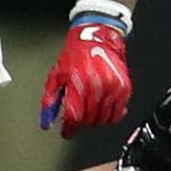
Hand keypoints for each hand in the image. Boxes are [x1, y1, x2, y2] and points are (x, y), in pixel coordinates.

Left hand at [40, 18, 129, 138]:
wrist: (97, 38)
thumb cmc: (76, 56)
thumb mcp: (57, 76)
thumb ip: (50, 101)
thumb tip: (46, 122)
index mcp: (78, 84)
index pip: (74, 117)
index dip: (69, 129)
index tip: (67, 133)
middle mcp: (97, 87)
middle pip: (89, 120)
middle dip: (81, 124)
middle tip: (77, 120)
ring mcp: (113, 88)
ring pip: (104, 119)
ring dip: (94, 122)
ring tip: (89, 115)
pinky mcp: (124, 88)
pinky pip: (118, 113)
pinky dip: (110, 117)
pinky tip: (103, 111)